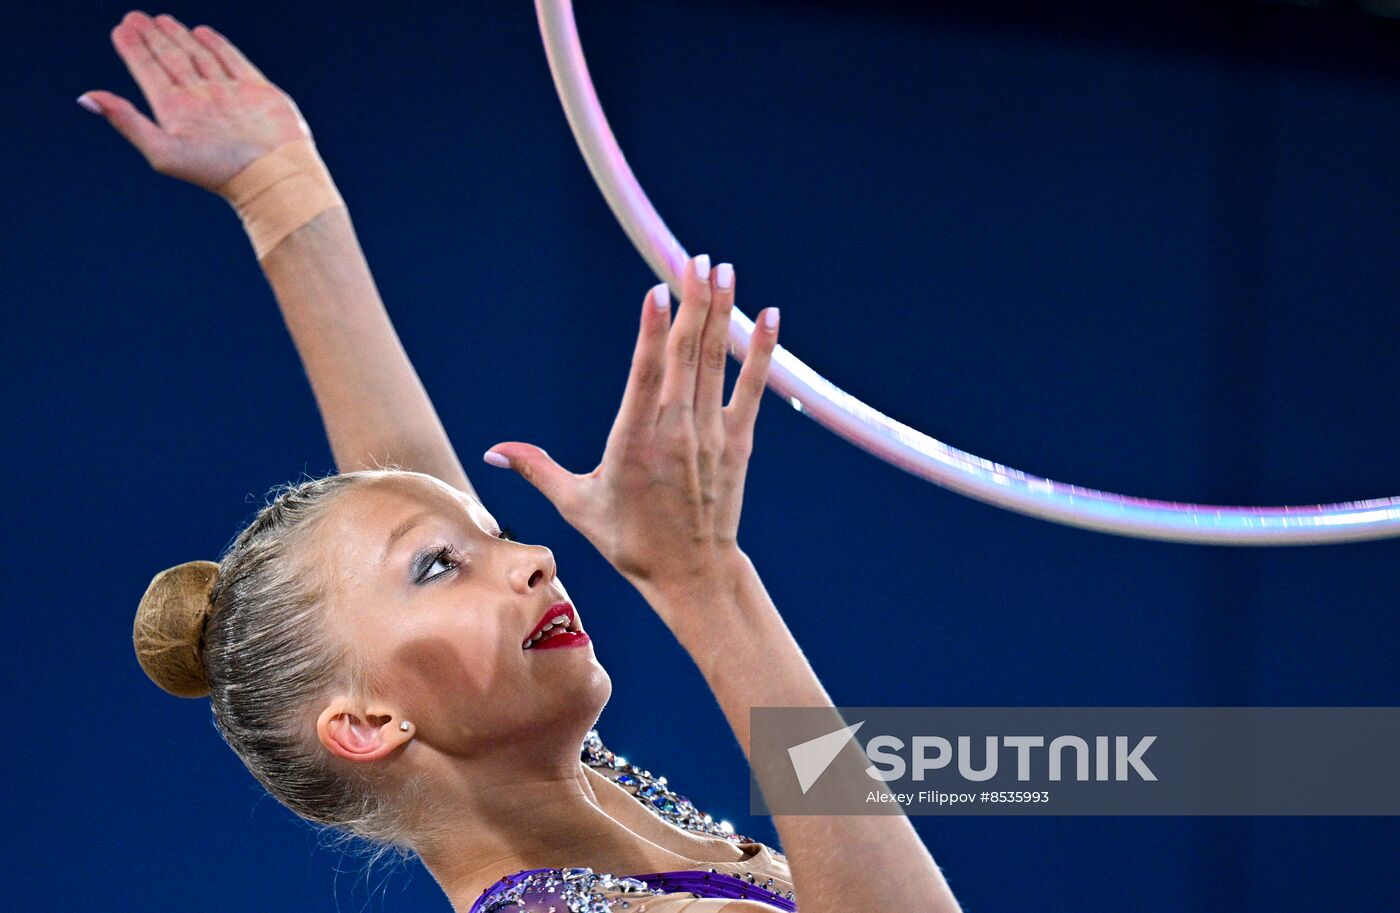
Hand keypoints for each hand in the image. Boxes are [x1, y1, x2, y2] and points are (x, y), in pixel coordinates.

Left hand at [80, 11, 311, 194]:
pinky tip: (202, 33)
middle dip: (153, 38)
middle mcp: (201, 101)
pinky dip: (217, 45)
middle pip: (170, 60)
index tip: (122, 29)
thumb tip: (87, 97)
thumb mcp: (164, 150)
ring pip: (198, 56)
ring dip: (180, 37)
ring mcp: (229, 94)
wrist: (275, 176)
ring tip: (162, 20)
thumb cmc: (220, 171)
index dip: (134, 50)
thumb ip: (127, 122)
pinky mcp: (258, 91)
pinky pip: (233, 60)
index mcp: (177, 113)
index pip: (149, 72)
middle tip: (136, 18)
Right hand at [485, 256, 779, 600]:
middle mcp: (676, 435)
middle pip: (684, 359)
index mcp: (633, 445)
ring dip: (719, 314)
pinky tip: (767, 315)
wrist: (691, 574)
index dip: (651, 333)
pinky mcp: (737, 443)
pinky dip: (759, 352)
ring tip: (722, 270)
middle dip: (692, 304)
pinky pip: (752, 389)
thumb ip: (538, 469)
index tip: (657, 291)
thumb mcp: (577, 505)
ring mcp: (710, 437)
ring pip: (714, 365)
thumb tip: (493, 450)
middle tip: (694, 258)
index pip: (645, 378)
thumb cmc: (629, 540)